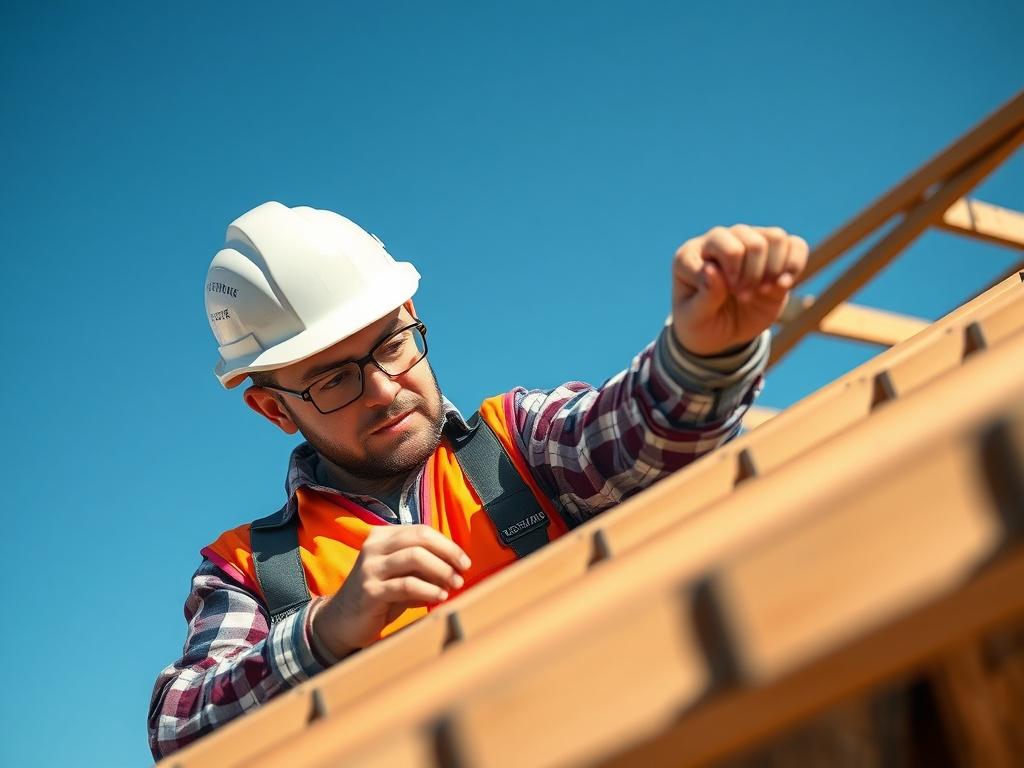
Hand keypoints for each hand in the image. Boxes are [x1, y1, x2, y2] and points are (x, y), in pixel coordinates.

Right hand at [310, 525, 470, 656]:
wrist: (341, 621)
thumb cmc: (379, 596)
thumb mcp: (401, 576)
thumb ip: (424, 568)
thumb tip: (457, 568)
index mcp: (382, 537)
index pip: (421, 531)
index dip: (447, 544)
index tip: (464, 560)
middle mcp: (374, 547)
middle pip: (419, 539)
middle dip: (448, 552)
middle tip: (464, 569)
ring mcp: (370, 568)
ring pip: (414, 557)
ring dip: (441, 570)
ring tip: (455, 584)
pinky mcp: (369, 591)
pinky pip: (406, 585)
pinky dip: (428, 590)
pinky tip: (440, 597)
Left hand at [671, 224, 807, 355]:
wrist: (720, 332)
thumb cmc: (701, 323)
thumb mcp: (694, 318)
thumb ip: (704, 297)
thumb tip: (713, 270)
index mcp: (690, 255)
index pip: (724, 247)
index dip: (733, 274)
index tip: (725, 297)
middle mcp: (718, 241)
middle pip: (751, 241)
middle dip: (753, 274)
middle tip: (744, 296)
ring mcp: (746, 243)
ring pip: (775, 237)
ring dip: (773, 269)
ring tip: (762, 290)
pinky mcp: (772, 254)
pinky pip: (795, 244)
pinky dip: (794, 265)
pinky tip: (783, 286)